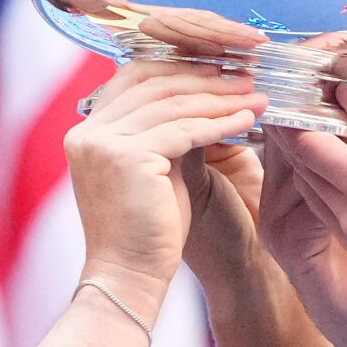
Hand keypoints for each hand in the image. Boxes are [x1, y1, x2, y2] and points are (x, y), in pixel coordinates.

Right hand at [67, 61, 264, 305]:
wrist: (132, 280)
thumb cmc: (149, 234)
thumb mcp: (154, 170)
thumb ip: (164, 131)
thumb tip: (199, 93)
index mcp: (88, 131)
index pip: (135, 78)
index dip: (180, 66)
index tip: (221, 67)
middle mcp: (88, 132)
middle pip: (154, 83)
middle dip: (205, 77)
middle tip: (246, 76)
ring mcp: (103, 144)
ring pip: (173, 104)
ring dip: (220, 98)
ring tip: (257, 96)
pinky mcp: (127, 159)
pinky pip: (185, 130)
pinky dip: (221, 123)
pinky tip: (250, 120)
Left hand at [269, 85, 346, 312]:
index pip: (307, 145)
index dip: (299, 113)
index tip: (305, 88)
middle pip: (302, 170)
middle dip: (302, 132)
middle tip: (317, 99)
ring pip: (314, 194)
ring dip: (317, 161)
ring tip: (340, 126)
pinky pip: (333, 214)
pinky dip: (333, 185)